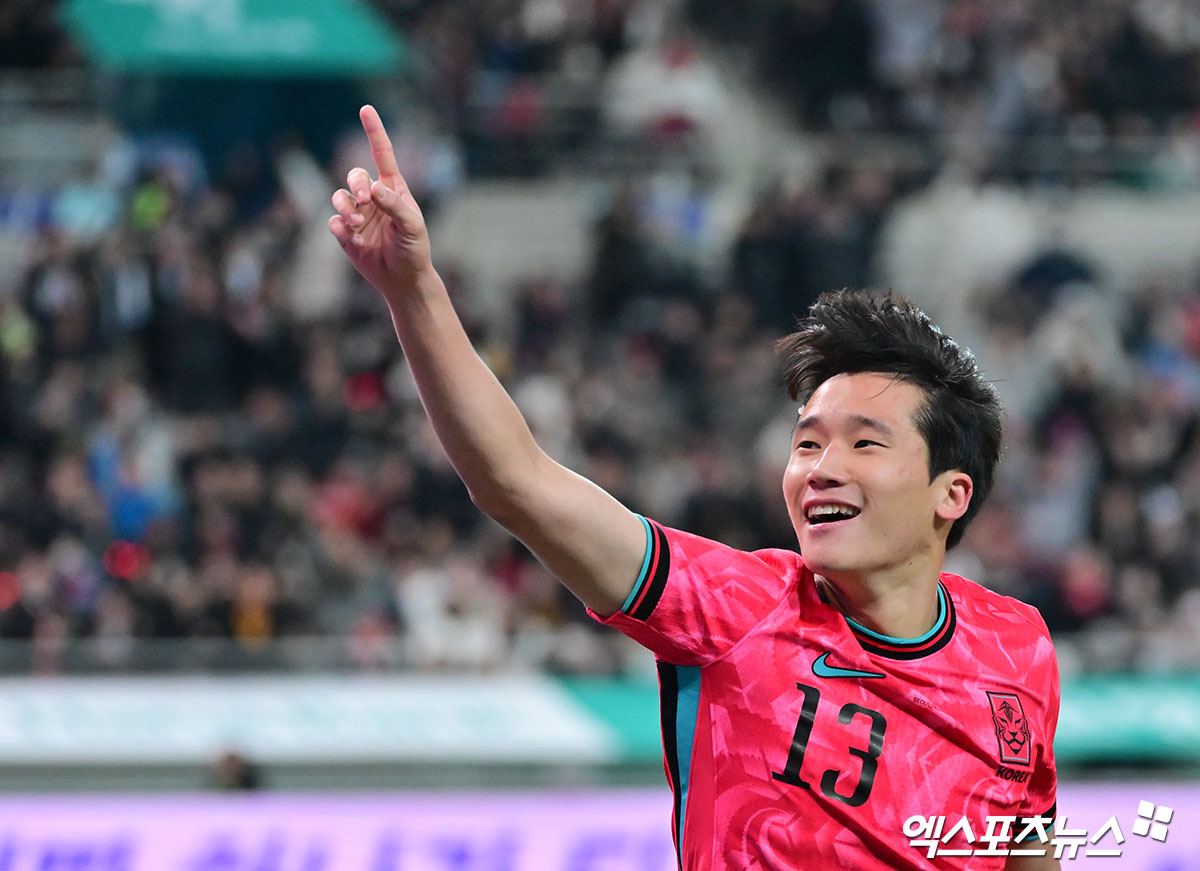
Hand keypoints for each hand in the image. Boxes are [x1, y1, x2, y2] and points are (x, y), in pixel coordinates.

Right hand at [328, 105, 433, 298]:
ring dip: (345, 206)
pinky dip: (339, 226)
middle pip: (355, 175)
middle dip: (356, 183)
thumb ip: (395, 206)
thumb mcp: (413, 226)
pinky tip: (348, 235)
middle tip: (365, 200)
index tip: (366, 109)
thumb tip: (374, 189)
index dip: (374, 132)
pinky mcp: (345, 233)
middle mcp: (372, 198)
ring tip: (356, 222)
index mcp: (393, 189)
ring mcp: (357, 215)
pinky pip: (334, 221)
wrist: (403, 279)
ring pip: (339, 197)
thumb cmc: (414, 249)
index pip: (382, 154)